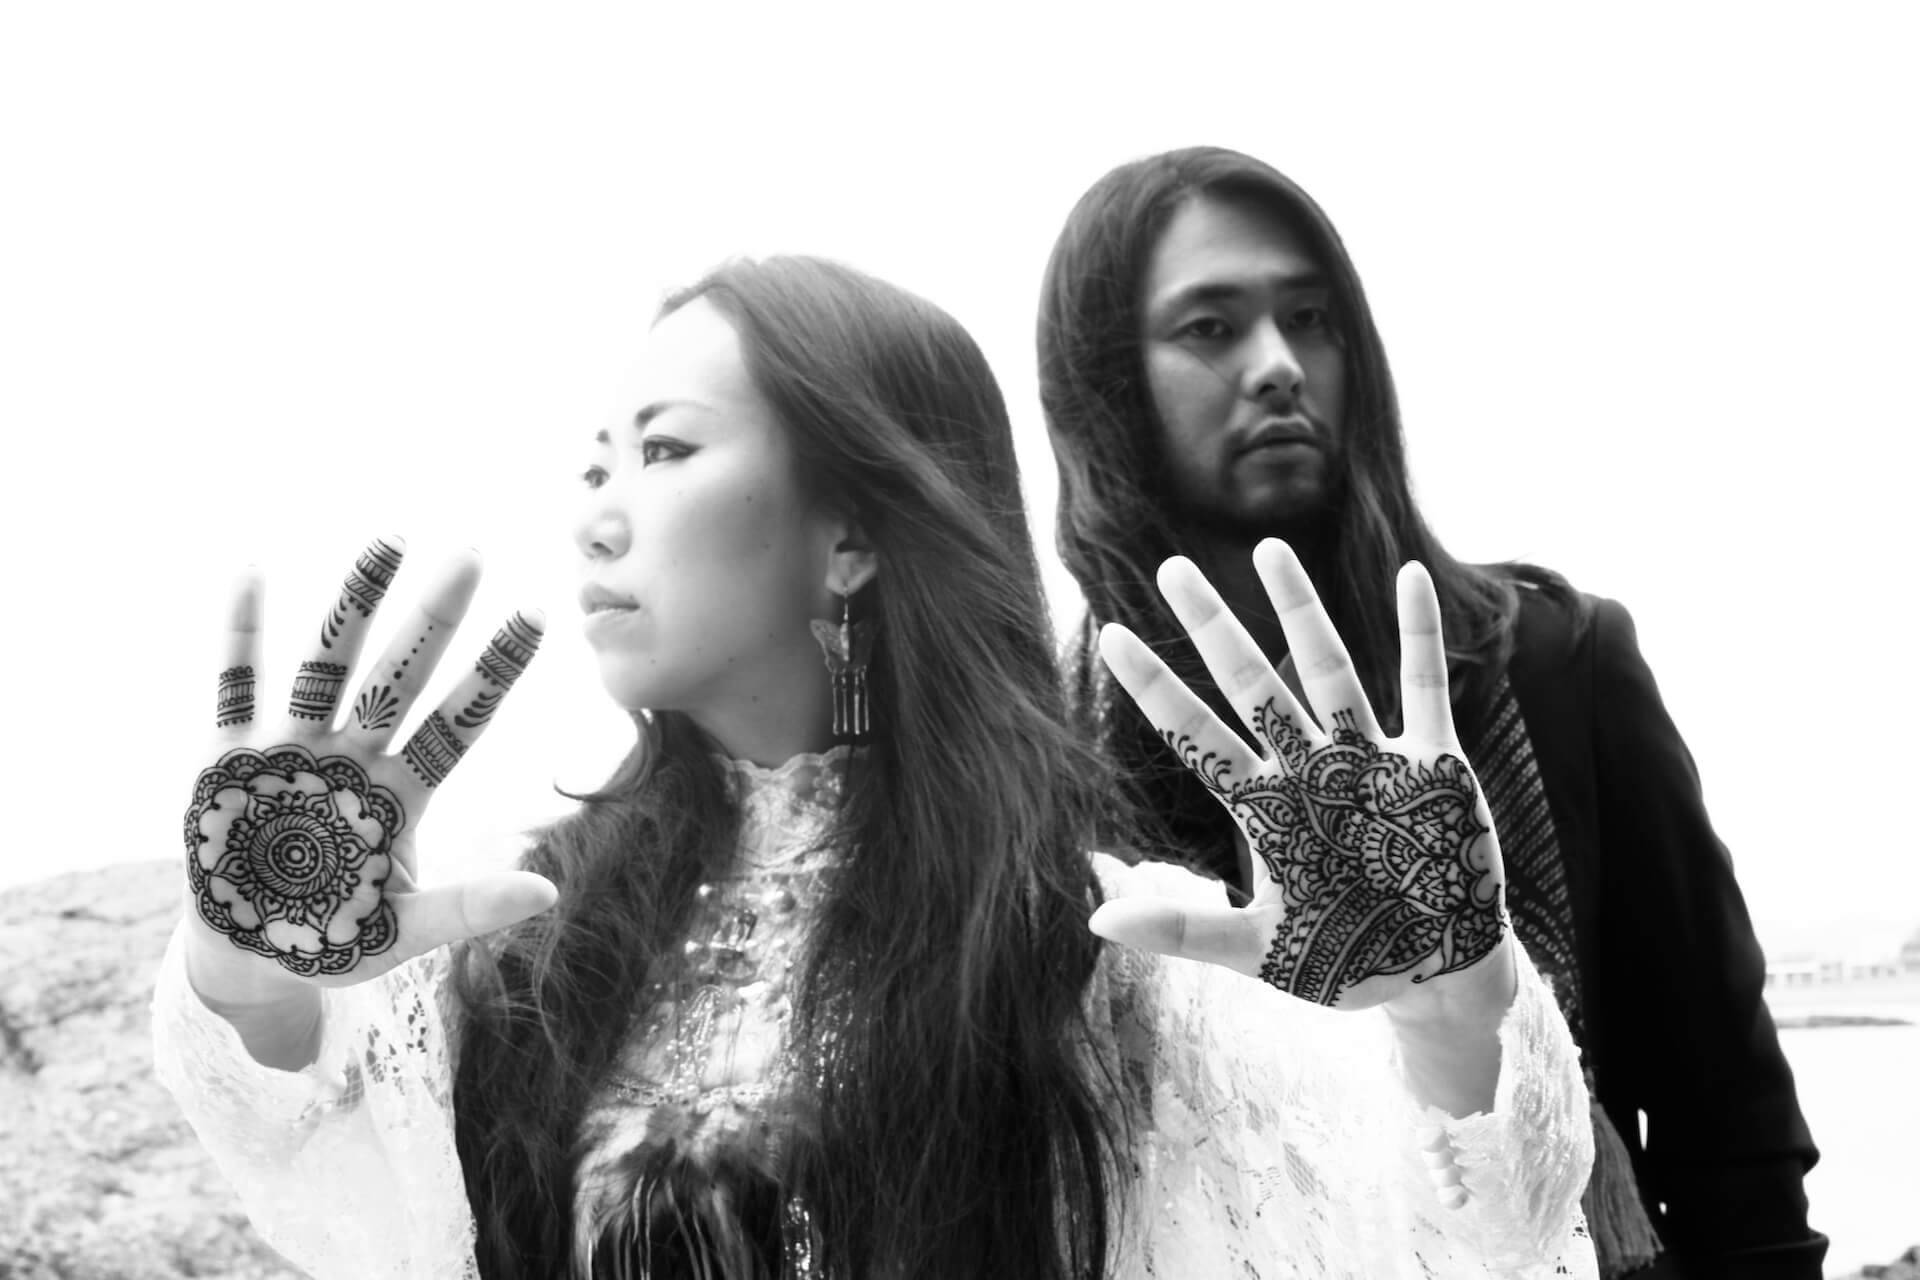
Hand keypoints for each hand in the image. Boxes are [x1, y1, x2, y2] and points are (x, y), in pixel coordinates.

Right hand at [183, 536, 556, 1000]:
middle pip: (402, 676)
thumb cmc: (333, 939)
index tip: (536, 615)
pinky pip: (235, 687)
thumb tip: (547, 893)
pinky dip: (241, 635)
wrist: (251, 959)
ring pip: (329, 664)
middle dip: (436, 618)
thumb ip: (468, 907)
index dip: (493, 672)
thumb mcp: (404, 931)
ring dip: (356, 605)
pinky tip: (251, 572)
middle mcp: (353, 756)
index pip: (460, 722)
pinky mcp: (230, 759)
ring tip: (390, 541)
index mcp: (401, 792)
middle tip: (474, 554)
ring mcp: (293, 749)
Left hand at [1092, 540, 1513, 1014]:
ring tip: (1270, 548)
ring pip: (1329, 668)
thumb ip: (1184, 928)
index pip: (1196, 736)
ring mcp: (1372, 760)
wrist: (1439, 979)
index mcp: (1267, 810)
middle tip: (1171, 568)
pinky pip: (1424, 685)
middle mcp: (1311, 771)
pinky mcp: (1435, 765)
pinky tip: (1406, 574)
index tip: (1109, 635)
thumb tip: (1096, 921)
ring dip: (1302, 610)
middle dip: (1214, 629)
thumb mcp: (1260, 951)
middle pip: (1252, 684)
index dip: (1154, 690)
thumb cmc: (1347, 963)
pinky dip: (1419, 632)